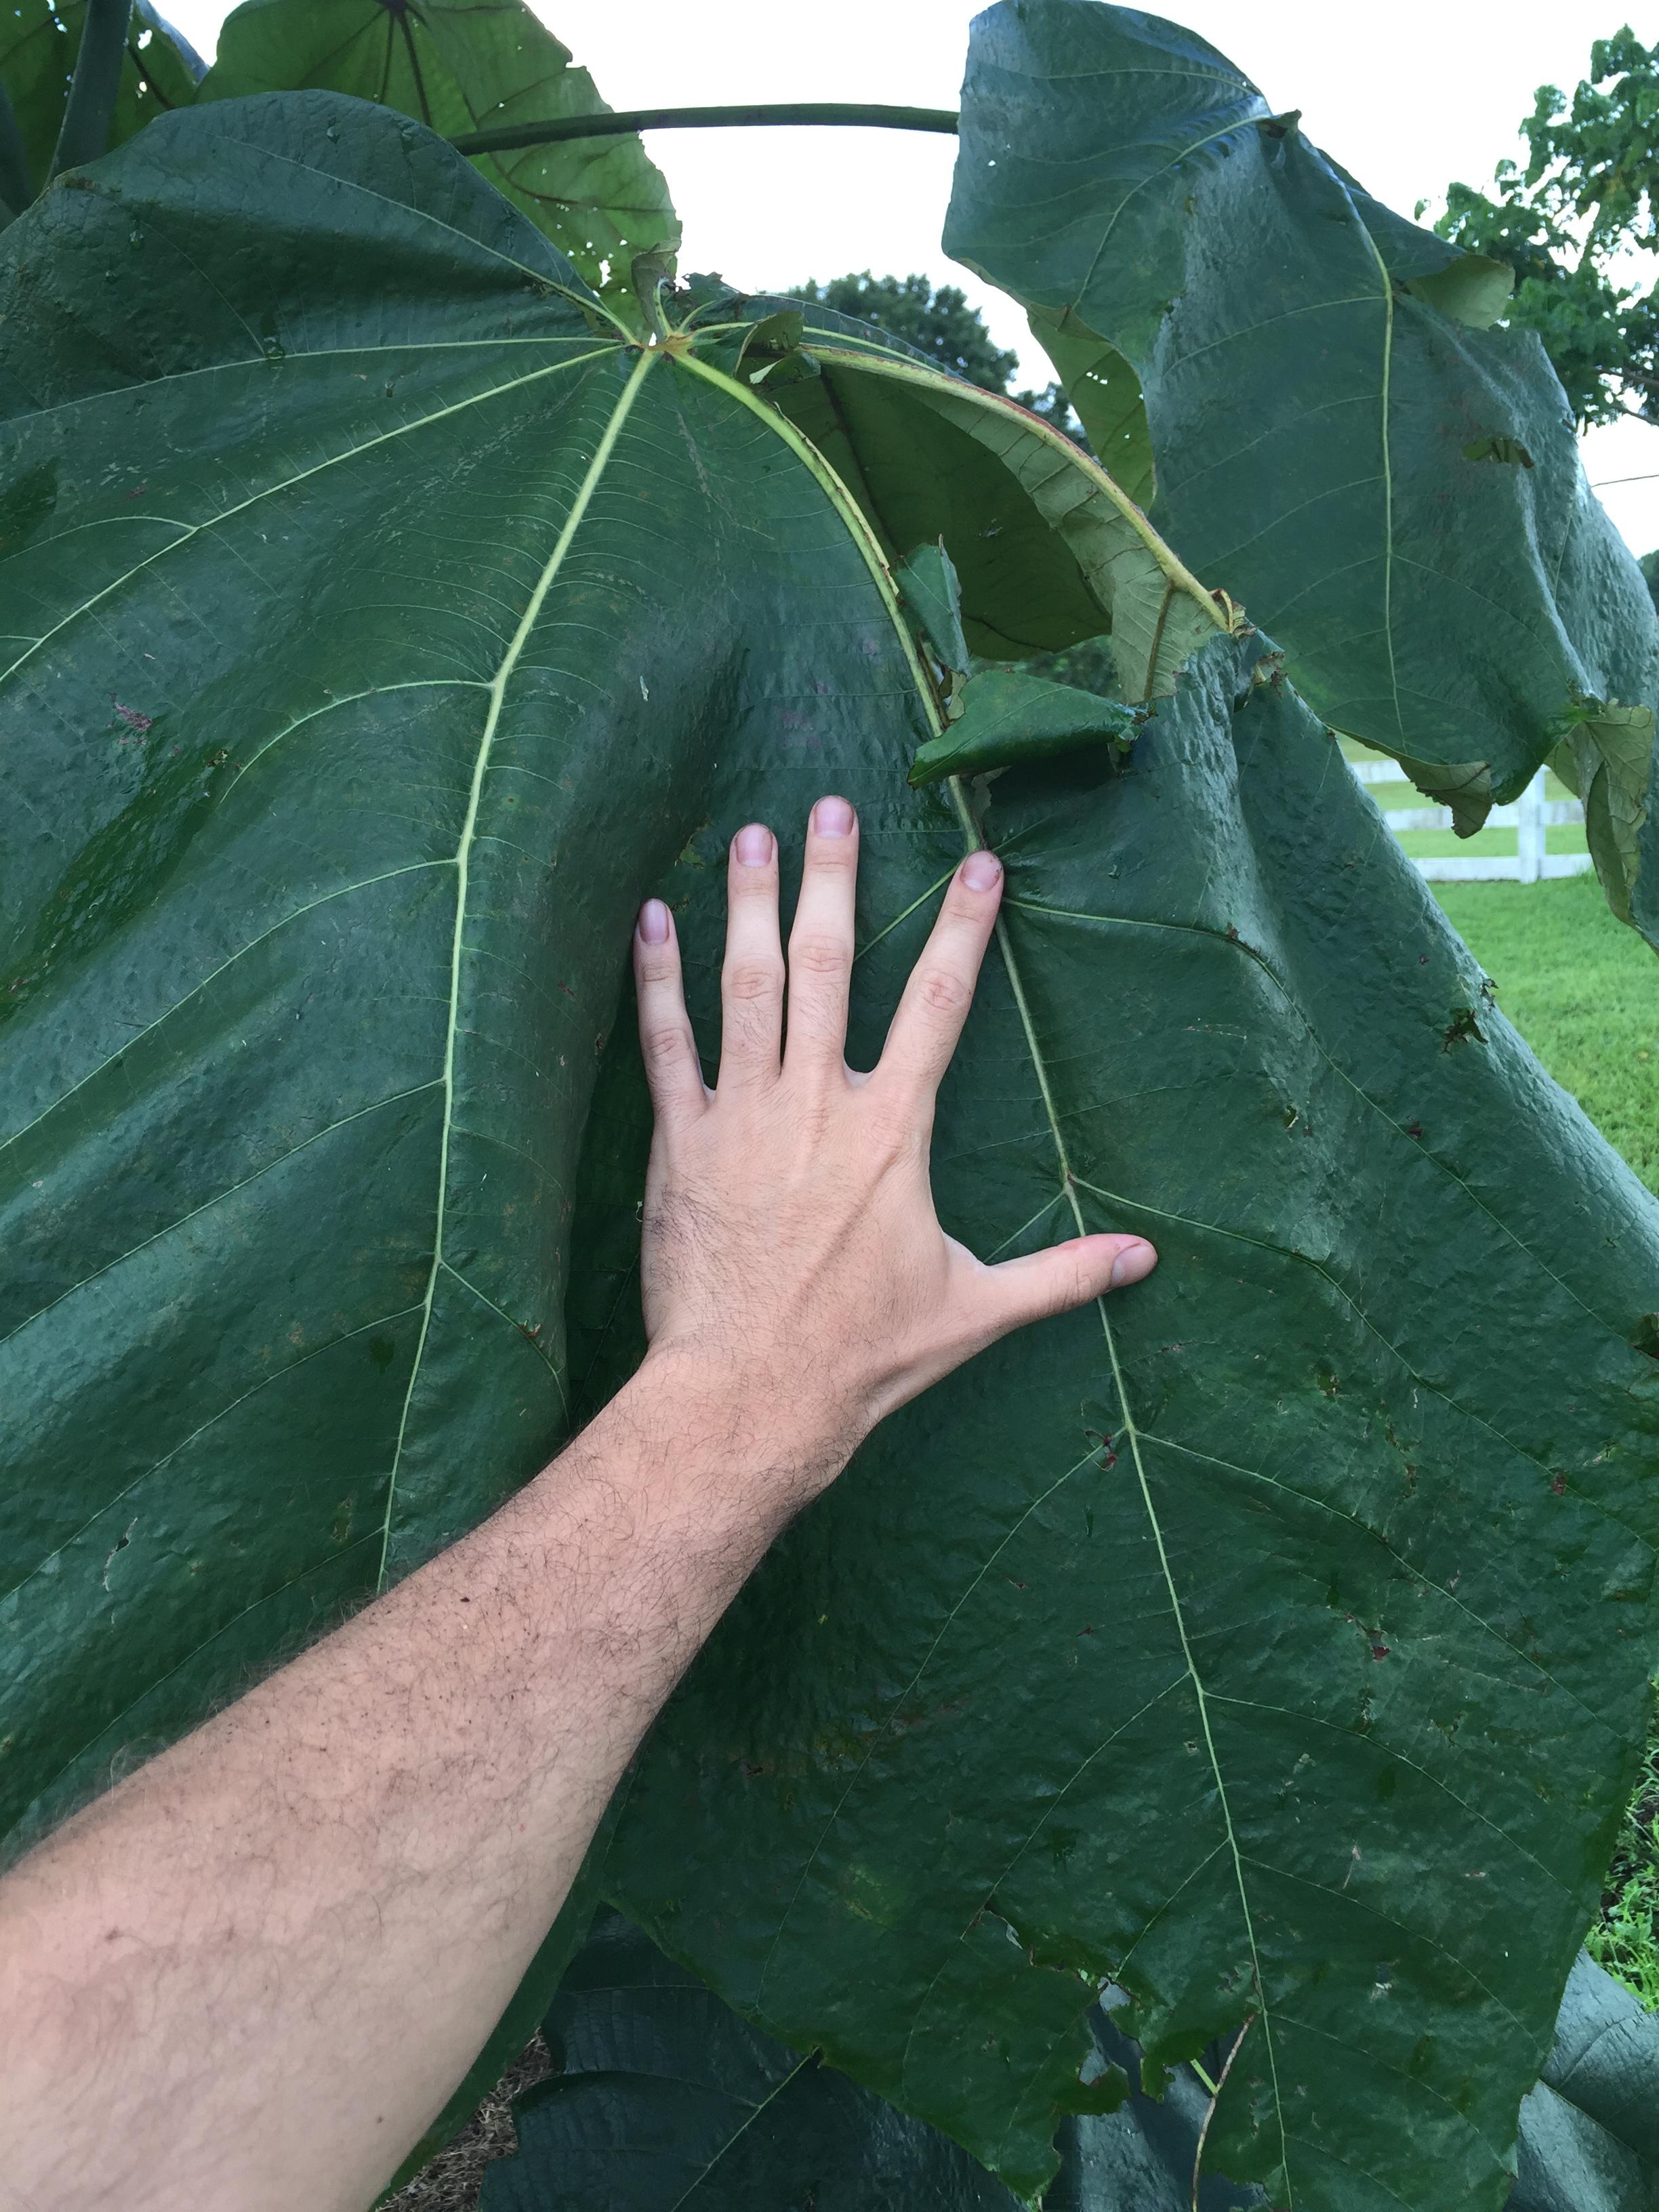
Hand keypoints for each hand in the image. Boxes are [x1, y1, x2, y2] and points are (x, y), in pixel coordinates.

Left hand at [631, 796, 1155, 1493]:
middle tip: (831, 808)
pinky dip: (656, 978)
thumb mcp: (976, 1311)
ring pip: (745, 986)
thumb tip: (1147, 1261)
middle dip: (831, 881)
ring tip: (751, 835)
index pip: (939, 1004)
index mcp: (893, 1131)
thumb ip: (1063, 1275)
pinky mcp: (680, 1143)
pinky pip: (665, 1043)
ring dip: (748, 904)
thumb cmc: (863, 1358)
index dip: (962, 928)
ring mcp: (742, 1116)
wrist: (749, 1398)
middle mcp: (818, 1103)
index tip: (979, 864)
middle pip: (827, 967)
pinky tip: (649, 919)